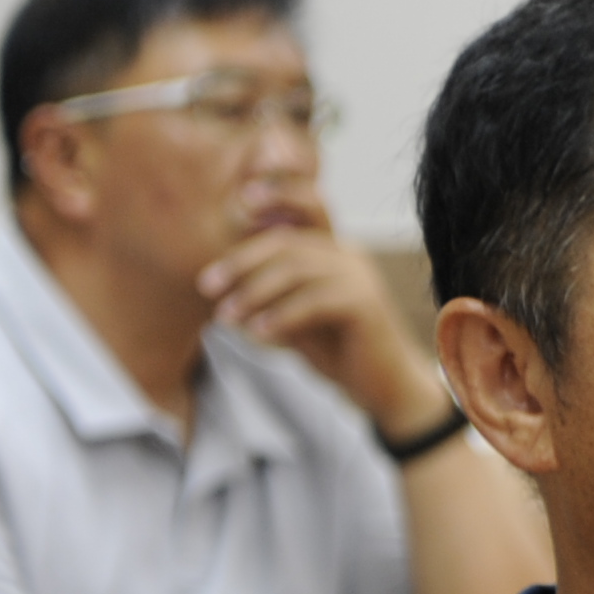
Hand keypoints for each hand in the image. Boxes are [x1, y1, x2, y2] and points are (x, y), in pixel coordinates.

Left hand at [205, 217, 433, 435]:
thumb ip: (270, 296)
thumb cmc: (340, 352)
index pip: (298, 217)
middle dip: (240, 262)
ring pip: (296, 268)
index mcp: (334, 252)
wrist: (386, 388)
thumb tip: (222, 285)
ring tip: (226, 318)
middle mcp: (349, 256)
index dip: (271, 205)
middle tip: (207, 286)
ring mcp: (360, 277)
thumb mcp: (296, 316)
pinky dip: (280, 316)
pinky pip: (313, 301)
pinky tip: (256, 334)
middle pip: (287, 241)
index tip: (235, 212)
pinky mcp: (365, 304)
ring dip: (253, 292)